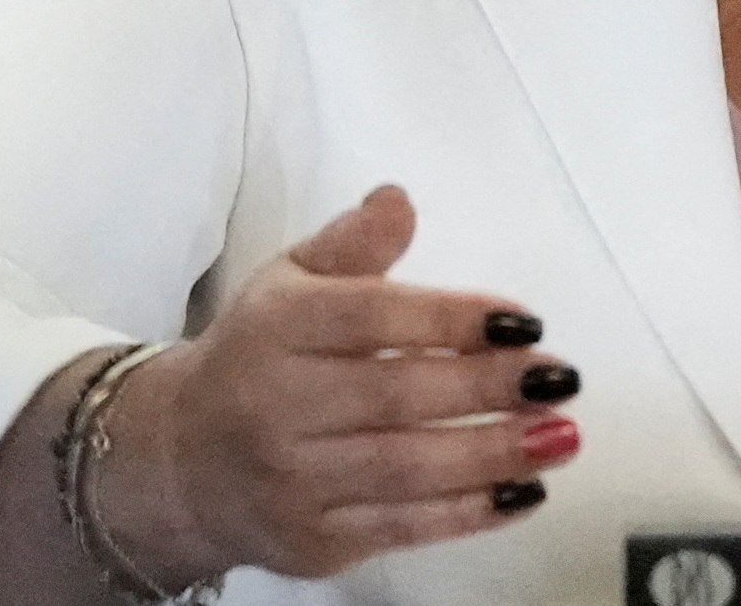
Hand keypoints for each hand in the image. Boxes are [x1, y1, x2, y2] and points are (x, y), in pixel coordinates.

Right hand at [94, 186, 582, 584]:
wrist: (181, 461)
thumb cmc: (258, 357)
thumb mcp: (290, 283)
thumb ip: (351, 244)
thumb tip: (399, 200)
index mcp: (276, 328)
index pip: (370, 318)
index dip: (452, 319)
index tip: (523, 320)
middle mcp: (277, 405)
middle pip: (395, 395)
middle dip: (487, 387)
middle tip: (558, 378)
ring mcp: (292, 481)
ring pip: (405, 469)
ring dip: (493, 454)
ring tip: (559, 435)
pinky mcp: (311, 541)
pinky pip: (399, 527)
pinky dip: (467, 514)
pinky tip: (523, 491)